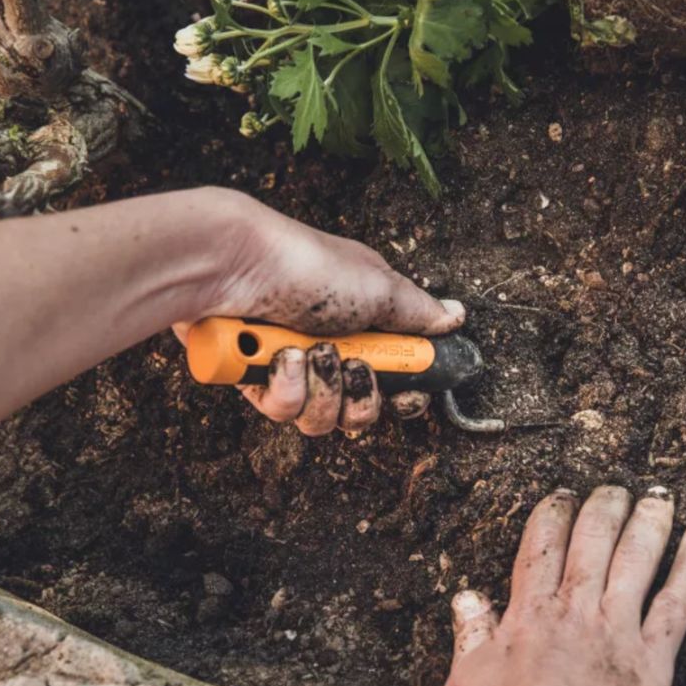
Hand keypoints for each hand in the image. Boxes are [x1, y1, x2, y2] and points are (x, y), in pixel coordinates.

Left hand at [173, 190, 462, 435]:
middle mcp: (333, 349)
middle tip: (352, 365)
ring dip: (321, 389)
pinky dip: (284, 386)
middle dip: (360, 397)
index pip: (398, 379)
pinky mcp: (255, 380)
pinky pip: (283, 410)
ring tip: (307, 354)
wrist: (230, 266)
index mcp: (367, 324)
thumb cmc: (308, 267)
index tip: (405, 392)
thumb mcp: (379, 288)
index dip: (404, 394)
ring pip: (323, 419)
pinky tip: (275, 356)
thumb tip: (456, 318)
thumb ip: (419, 314)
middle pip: (362, 410)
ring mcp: (294, 367)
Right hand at [439, 486, 685, 685]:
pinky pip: (679, 603)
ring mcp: (617, 630)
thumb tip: (466, 598)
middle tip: (614, 488)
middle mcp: (576, 610)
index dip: (553, 515)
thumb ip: (470, 635)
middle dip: (604, 508)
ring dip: (649, 521)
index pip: (541, 547)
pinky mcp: (653, 660)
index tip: (562, 495)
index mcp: (529, 614)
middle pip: (592, 541)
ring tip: (659, 495)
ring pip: (637, 557)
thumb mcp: (465, 681)